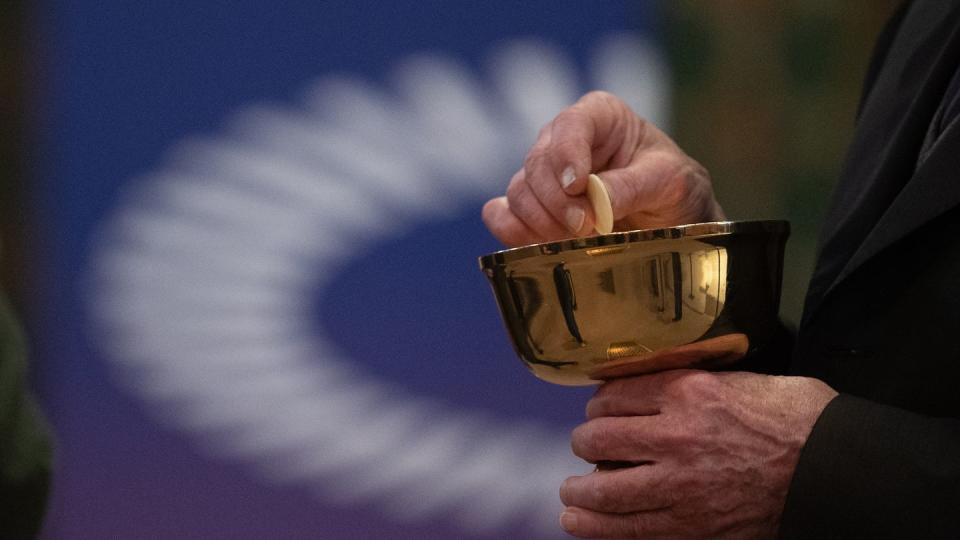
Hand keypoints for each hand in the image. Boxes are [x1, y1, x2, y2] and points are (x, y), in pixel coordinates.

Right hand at [483, 91, 723, 246]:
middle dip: (557, 200)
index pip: (570, 125)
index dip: (567, 154)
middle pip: (537, 163)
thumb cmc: (674, 189)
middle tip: (585, 227)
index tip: (577, 187)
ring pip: (518, 191)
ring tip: (576, 240)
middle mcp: (564, 141)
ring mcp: (544, 176)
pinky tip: (541, 244)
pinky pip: (501, 214)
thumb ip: (631, 186)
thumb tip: (592, 200)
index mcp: (600, 117)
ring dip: (541, 221)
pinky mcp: (531, 208)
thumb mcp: (670, 182)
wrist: (671, 224)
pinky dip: (513, 231)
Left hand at [560, 370, 836, 538]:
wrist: (837, 472)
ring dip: (580, 492)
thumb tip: (657, 386)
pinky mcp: (693, 528)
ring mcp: (681, 488)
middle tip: (584, 447)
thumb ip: (694, 385)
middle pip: (599, 440)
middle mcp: (675, 437)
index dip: (598, 404)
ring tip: (572, 493)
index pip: (614, 395)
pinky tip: (581, 524)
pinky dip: (600, 529)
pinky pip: (631, 532)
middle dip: (584, 444)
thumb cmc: (799, 420)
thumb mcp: (744, 381)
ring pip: (605, 491)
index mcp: (688, 393)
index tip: (598, 411)